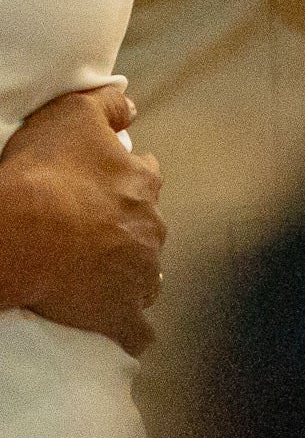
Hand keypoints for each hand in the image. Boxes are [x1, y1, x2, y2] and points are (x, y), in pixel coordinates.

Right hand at [0, 86, 163, 354]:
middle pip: (144, 228)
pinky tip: (122, 334)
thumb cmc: (43, 173)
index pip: (145, 178)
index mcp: (142, 183)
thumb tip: (131, 106)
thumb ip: (107, 104)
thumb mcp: (72, 116)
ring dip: (127, 277)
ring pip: (143, 276)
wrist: (20, 233)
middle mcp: (151, 227)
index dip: (124, 182)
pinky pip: (136, 330)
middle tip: (88, 237)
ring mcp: (140, 274)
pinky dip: (130, 331)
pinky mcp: (122, 314)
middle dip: (125, 232)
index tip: (101, 190)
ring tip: (96, 281)